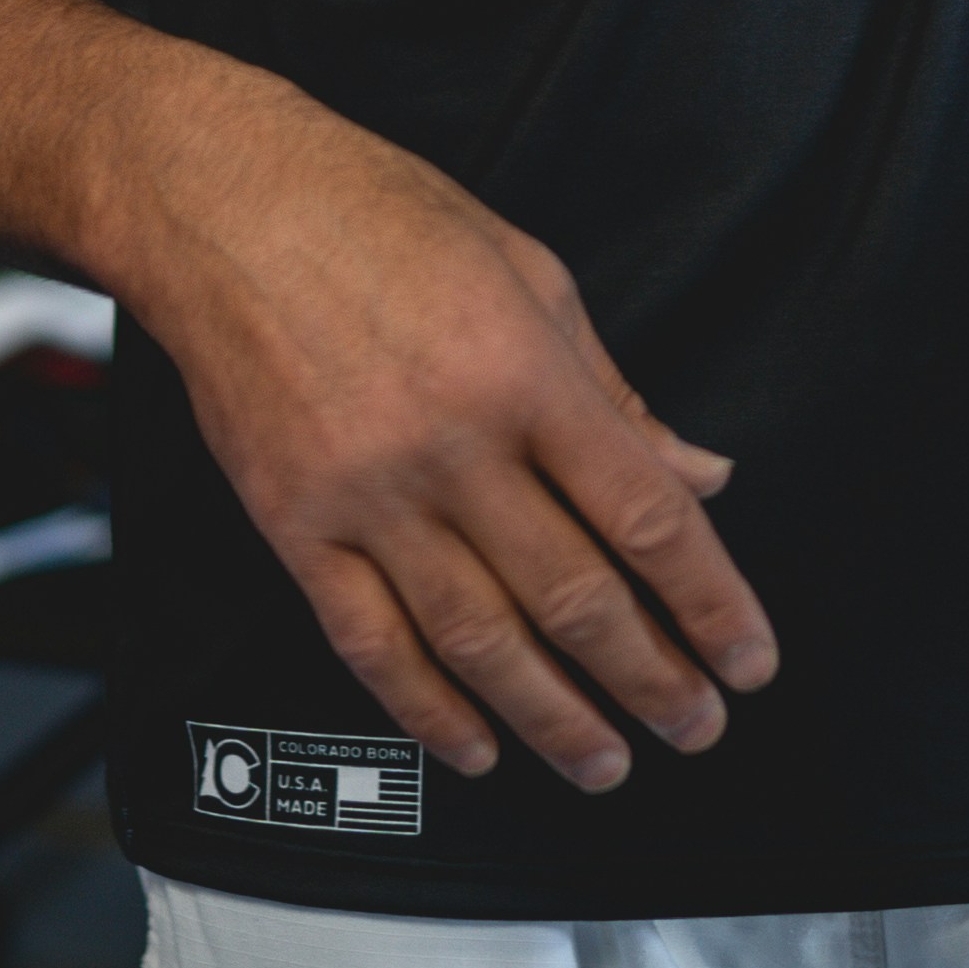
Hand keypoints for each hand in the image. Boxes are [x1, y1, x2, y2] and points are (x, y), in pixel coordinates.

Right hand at [127, 126, 774, 794]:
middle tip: (697, 729)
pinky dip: (428, 710)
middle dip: (651, 679)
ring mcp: (367, 493)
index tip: (746, 657)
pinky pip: (370, 642)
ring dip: (553, 716)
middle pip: (575, 596)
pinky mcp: (294, 524)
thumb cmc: (376, 215)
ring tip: (603, 761)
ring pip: (479, 640)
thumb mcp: (530, 272)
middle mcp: (451, 444)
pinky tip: (476, 747)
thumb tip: (697, 474)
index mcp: (525, 373)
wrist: (221, 205)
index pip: (647, 516)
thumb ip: (613, 391)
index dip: (710, 602)